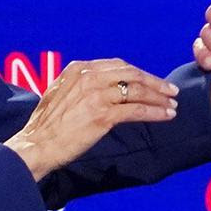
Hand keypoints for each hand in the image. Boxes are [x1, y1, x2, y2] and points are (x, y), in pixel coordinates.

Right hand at [4, 59, 178, 180]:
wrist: (37, 144)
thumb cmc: (47, 125)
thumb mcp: (61, 93)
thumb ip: (82, 85)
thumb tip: (106, 86)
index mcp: (78, 69)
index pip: (118, 66)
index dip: (139, 73)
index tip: (152, 81)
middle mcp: (89, 77)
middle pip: (132, 74)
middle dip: (155, 82)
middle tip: (171, 91)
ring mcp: (97, 94)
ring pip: (137, 91)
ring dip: (159, 98)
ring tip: (172, 104)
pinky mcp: (103, 114)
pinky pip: (136, 110)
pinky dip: (155, 112)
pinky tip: (166, 115)